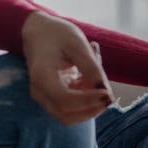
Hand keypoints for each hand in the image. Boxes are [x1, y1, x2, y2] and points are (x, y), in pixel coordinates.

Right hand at [20, 11, 115, 126]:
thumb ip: (92, 68)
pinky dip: (86, 97)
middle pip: (67, 115)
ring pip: (70, 116)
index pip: (65, 101)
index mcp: (42, 76)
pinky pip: (72, 107)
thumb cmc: (57, 34)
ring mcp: (44, 97)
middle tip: (109, 91)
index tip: (108, 93)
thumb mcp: (78, 44)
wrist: (38, 31)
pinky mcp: (52, 97)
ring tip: (97, 77)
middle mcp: (39, 92)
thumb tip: (106, 93)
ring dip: (91, 104)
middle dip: (92, 108)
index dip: (89, 101)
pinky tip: (90, 76)